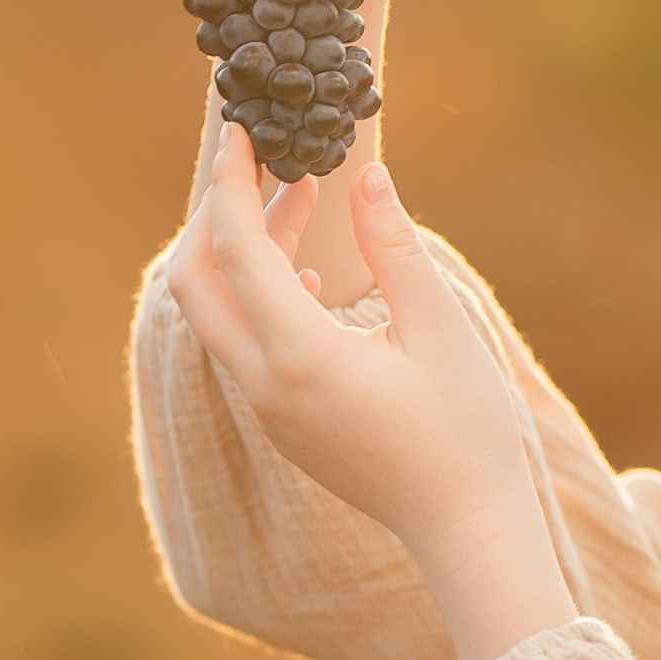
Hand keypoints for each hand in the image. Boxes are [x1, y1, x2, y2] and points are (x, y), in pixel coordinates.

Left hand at [165, 125, 577, 659]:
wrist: (465, 528)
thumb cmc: (466, 431)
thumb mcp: (439, 327)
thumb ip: (394, 246)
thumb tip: (366, 176)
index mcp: (300, 355)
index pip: (237, 249)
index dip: (233, 183)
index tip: (239, 131)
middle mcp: (266, 385)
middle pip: (194, 284)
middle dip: (218, 217)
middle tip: (263, 169)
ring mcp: (269, 411)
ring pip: (217, 316)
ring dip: (244, 256)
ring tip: (303, 208)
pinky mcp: (284, 426)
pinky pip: (243, 347)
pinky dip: (259, 298)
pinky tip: (311, 279)